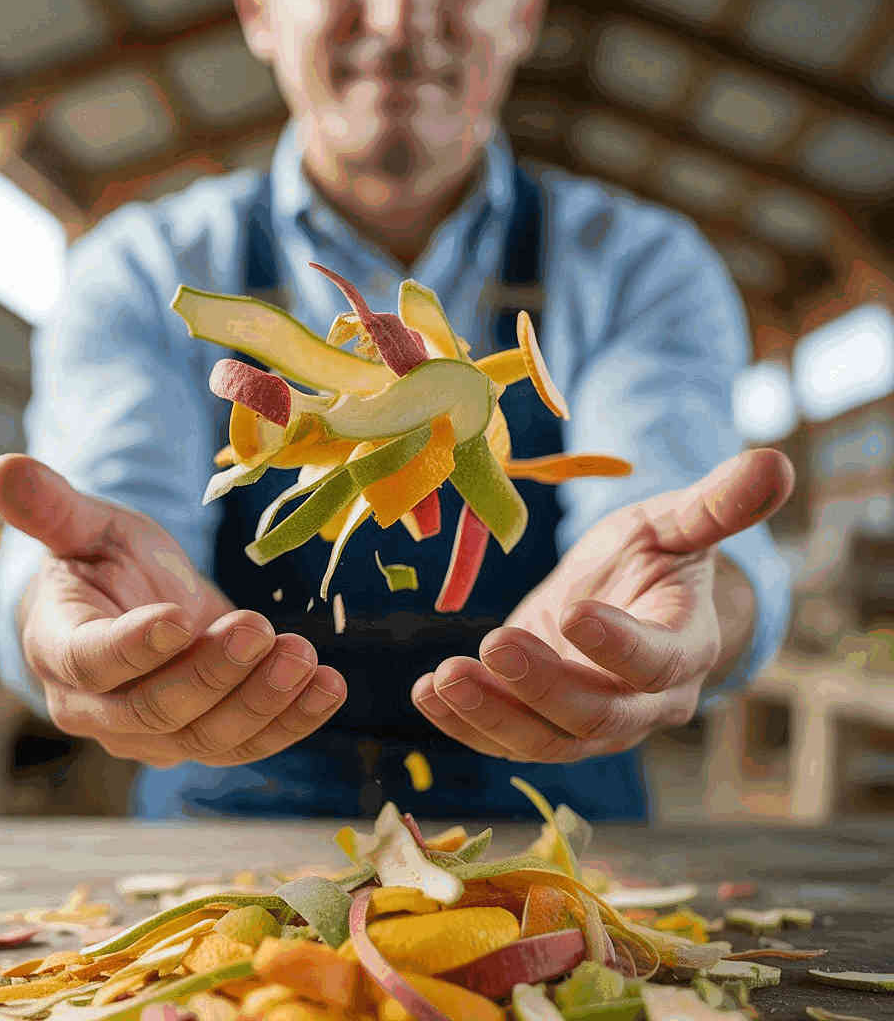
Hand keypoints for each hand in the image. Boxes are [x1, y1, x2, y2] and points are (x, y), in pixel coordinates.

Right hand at [0, 454, 345, 767]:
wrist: (135, 607)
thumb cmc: (105, 563)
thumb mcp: (86, 527)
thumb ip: (52, 508)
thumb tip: (2, 467)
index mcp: (63, 649)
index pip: (93, 661)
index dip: (134, 647)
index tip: (179, 617)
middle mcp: (102, 708)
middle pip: (157, 709)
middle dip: (214, 674)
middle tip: (260, 629)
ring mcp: (156, 734)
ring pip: (209, 737)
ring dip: (263, 701)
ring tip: (306, 657)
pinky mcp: (205, 739)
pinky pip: (248, 744)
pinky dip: (292, 721)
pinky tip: (329, 688)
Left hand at [412, 449, 793, 761]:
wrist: (625, 595)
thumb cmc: (655, 554)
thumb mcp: (678, 523)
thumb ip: (717, 505)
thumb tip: (776, 460)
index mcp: (683, 647)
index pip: (657, 663)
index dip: (620, 647)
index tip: (574, 612)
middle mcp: (641, 701)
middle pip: (596, 717)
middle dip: (542, 688)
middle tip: (491, 643)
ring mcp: (589, 721)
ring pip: (545, 740)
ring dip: (490, 715)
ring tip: (440, 680)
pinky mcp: (542, 722)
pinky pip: (505, 738)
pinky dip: (465, 723)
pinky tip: (425, 693)